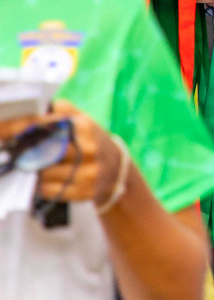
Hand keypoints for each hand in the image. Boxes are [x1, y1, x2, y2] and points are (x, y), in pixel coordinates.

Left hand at [0, 100, 125, 207]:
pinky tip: (44, 180)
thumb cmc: (88, 140)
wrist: (116, 168)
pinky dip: (41, 186)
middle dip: (24, 153)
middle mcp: (87, 147)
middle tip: (15, 153)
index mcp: (82, 125)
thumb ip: (58, 109)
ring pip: (43, 173)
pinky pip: (49, 190)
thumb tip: (28, 110)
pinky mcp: (84, 190)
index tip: (0, 130)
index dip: (16, 127)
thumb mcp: (80, 119)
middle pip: (40, 151)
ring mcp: (87, 170)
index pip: (41, 124)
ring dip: (33, 171)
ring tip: (35, 167)